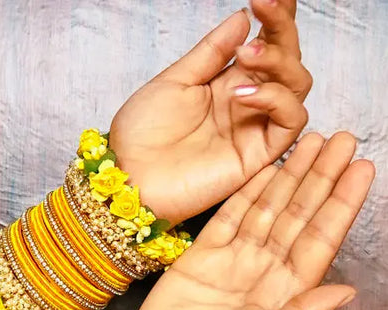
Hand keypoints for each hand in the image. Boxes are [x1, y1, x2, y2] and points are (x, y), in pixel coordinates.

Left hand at [110, 0, 311, 224]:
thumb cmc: (141, 135)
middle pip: (288, 61)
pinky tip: (244, 92)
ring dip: (280, 61)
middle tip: (263, 8)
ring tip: (245, 55)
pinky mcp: (257, 156)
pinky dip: (277, 99)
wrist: (128, 178)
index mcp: (226, 83)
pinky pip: (291, 122)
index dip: (276, 18)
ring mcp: (253, 129)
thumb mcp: (174, 80)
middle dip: (281, 29)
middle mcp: (245, 104)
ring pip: (297, 87)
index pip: (265, 45)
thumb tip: (242, 18)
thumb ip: (211, 52)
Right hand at [121, 132, 374, 309]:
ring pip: (269, 210)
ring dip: (291, 176)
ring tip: (312, 141)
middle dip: (321, 179)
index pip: (321, 243)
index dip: (341, 205)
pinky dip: (248, 190)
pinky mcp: (200, 258)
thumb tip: (346, 291)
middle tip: (341, 139)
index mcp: (286, 300)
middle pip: (300, 218)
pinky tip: (266, 166)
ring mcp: (233, 264)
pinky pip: (229, 215)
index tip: (361, 169)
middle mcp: (264, 276)